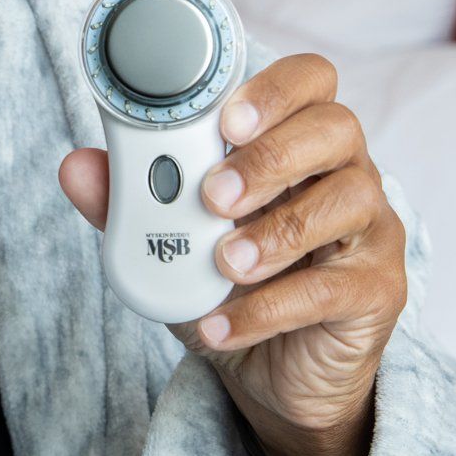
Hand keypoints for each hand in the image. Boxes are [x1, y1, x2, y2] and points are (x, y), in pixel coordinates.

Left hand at [59, 53, 406, 455]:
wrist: (273, 375)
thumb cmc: (229, 283)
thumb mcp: (171, 241)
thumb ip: (129, 201)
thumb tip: (77, 166)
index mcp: (298, 139)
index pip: (310, 79)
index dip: (273, 89)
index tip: (224, 120)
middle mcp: (346, 171)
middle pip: (337, 129)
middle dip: (270, 157)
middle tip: (214, 195)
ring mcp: (372, 230)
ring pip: (348, 200)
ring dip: (276, 231)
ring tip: (222, 263)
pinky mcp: (378, 291)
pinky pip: (332, 289)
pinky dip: (268, 308)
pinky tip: (220, 326)